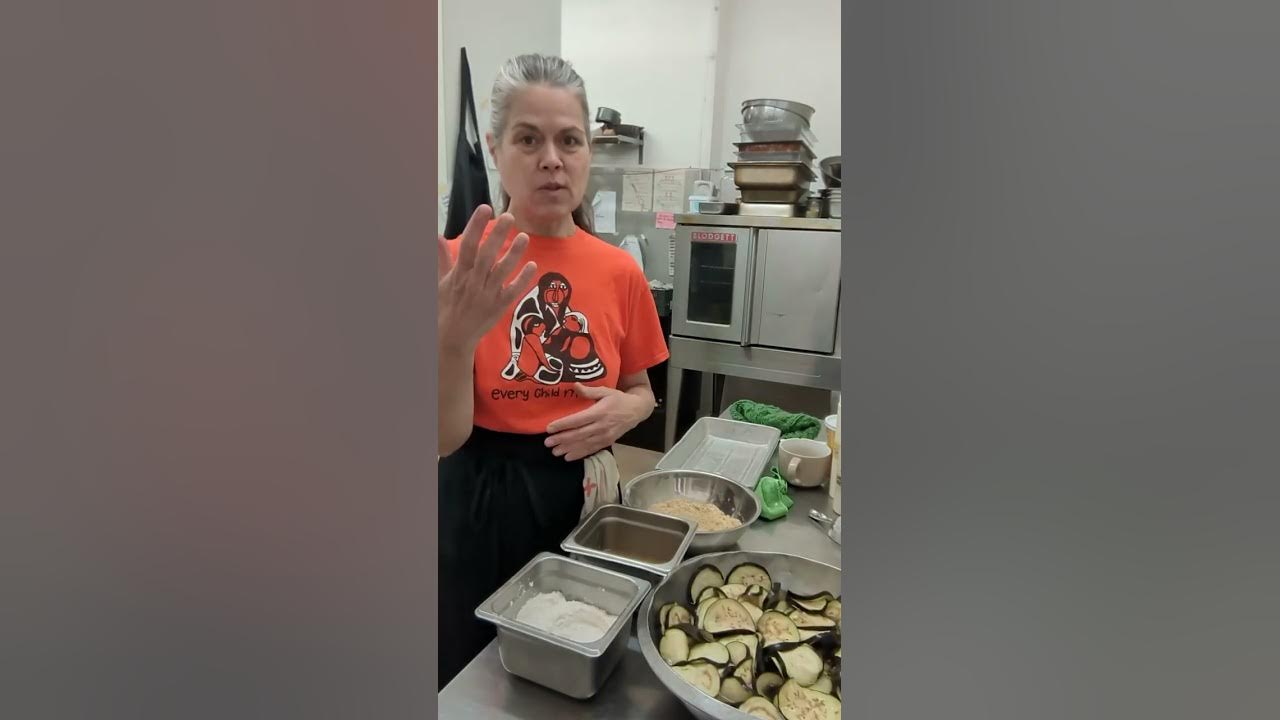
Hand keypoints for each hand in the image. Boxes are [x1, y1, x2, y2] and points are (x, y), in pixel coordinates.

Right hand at [438, 206, 537, 349]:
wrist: (451, 338)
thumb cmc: (445, 307)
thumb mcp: (439, 282)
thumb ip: (442, 259)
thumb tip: (437, 236)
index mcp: (458, 274)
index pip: (467, 245)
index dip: (476, 226)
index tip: (485, 208)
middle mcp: (473, 282)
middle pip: (487, 255)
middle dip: (497, 235)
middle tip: (510, 216)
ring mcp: (487, 295)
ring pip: (502, 271)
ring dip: (514, 254)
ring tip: (524, 237)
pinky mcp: (498, 307)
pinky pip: (512, 292)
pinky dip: (522, 279)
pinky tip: (532, 266)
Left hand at [545, 383, 649, 460]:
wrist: (636, 411)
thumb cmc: (618, 399)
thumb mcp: (605, 391)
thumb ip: (589, 391)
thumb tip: (574, 385)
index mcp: (599, 412)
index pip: (578, 420)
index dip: (563, 424)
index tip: (549, 428)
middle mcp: (601, 426)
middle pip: (578, 434)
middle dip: (562, 439)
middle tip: (547, 443)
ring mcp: (605, 436)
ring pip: (583, 444)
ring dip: (568, 449)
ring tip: (554, 451)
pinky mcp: (607, 442)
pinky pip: (591, 450)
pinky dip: (579, 454)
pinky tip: (568, 457)